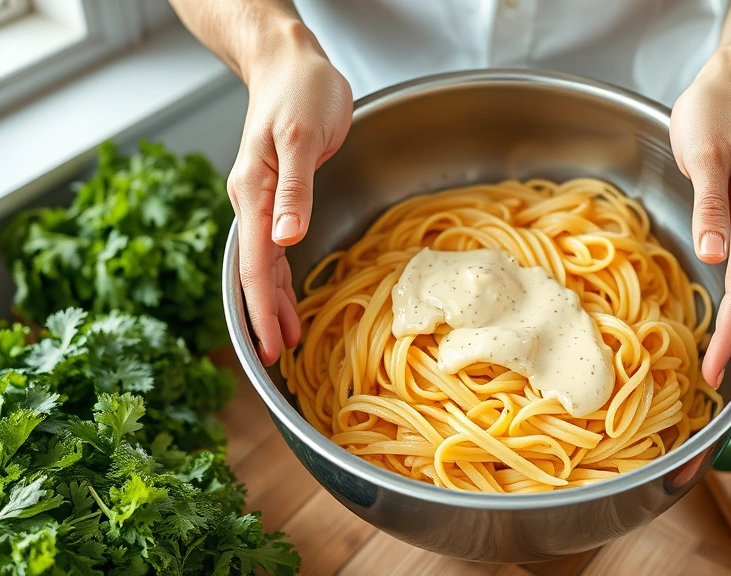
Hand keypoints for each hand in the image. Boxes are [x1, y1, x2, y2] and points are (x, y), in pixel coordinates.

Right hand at [227, 22, 351, 364]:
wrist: (291, 63)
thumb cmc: (299, 91)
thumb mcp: (300, 137)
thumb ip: (294, 189)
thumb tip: (285, 237)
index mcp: (253, 193)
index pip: (256, 264)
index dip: (263, 307)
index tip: (268, 345)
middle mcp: (253, 202)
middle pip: (256, 272)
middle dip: (264, 316)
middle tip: (274, 359)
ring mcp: (264, 201)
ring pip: (266, 265)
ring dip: (275, 302)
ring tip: (285, 340)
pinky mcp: (280, 197)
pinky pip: (277, 249)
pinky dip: (284, 278)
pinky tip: (291, 297)